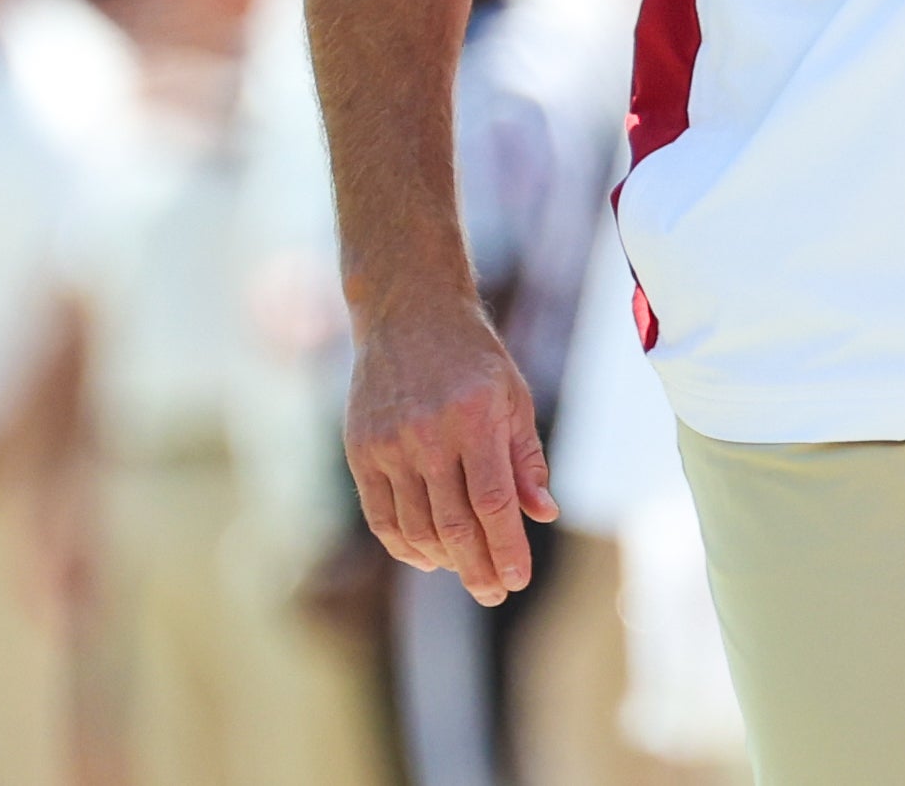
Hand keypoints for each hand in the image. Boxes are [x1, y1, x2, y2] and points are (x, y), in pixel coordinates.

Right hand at [341, 293, 556, 605]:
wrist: (410, 312)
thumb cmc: (473, 357)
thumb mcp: (513, 396)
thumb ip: (526, 459)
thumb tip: (543, 513)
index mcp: (474, 417)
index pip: (492, 502)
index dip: (506, 548)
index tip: (518, 580)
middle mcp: (428, 433)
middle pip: (453, 525)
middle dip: (478, 568)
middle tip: (495, 592)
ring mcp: (388, 443)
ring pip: (416, 528)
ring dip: (445, 561)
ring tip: (468, 573)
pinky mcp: (360, 450)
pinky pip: (382, 516)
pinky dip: (406, 545)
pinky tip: (428, 556)